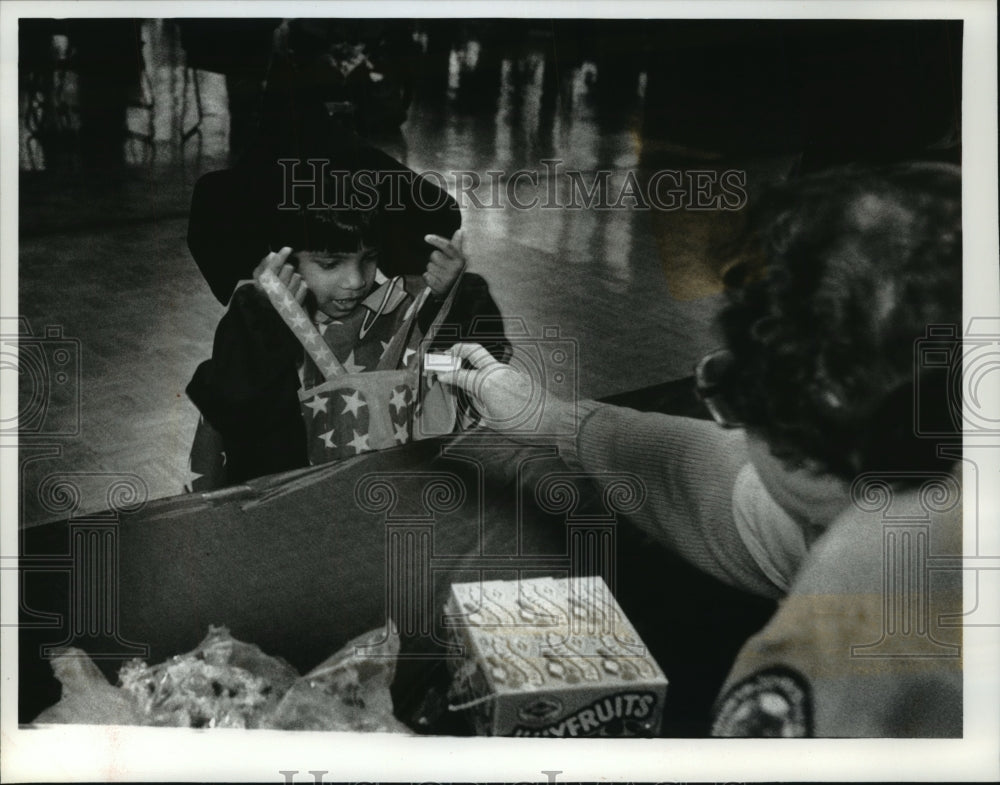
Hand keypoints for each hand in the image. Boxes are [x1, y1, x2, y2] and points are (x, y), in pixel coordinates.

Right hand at [253, 247, 307, 305]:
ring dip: (295, 277)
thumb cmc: (267, 289)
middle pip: (288, 268)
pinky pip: (304, 287)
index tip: (288, 249)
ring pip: (297, 277)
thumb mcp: (260, 276)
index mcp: (262, 284)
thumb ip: (265, 264)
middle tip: (285, 273)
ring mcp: (286, 299)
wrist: (272, 311)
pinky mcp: (296, 305)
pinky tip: (296, 288)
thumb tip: (273, 255)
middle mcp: (274, 292)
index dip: (282, 256)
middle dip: (288, 267)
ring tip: (290, 282)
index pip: (274, 266)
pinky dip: (302, 285)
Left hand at [423, 229, 466, 296]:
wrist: (458, 295)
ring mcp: (447, 279)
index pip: (447, 247)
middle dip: (435, 259)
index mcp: (460, 260)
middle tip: (442, 266)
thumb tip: (460, 231)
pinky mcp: (439, 288)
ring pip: (429, 266)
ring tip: (440, 275)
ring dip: (432, 270)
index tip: (426, 237)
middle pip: (434, 255)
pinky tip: (436, 281)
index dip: (437, 240)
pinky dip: (428, 278)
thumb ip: (457, 246)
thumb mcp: (459, 260)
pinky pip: (426, 276)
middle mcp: (455, 269)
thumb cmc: (456, 273)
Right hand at [436, 342, 571, 436]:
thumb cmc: (526, 424)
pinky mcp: (517, 375)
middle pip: (472, 350)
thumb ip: (477, 402)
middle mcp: (497, 371)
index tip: (437, 374)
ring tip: (461, 372)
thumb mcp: (491, 420)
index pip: (459, 375)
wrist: (554, 420)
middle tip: (445, 355)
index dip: (445, 374)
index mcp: (486, 383)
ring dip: (471, 361)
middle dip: (456, 349)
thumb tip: (469, 392)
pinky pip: (496, 370)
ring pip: (485, 360)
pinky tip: (482, 385)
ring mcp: (509, 371)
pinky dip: (484, 373)